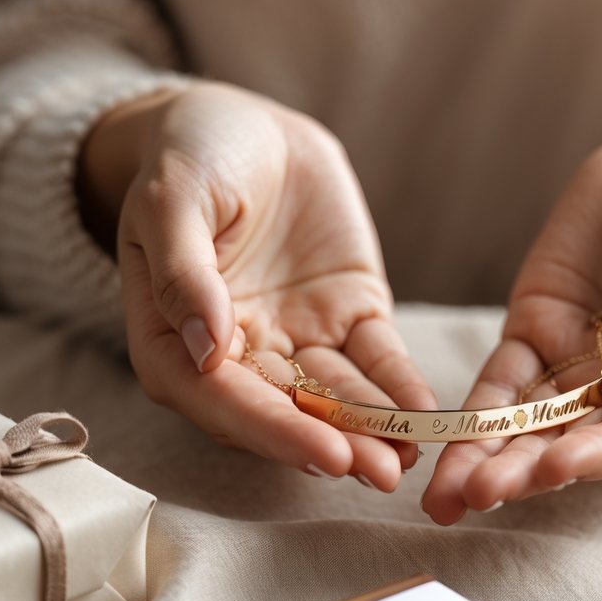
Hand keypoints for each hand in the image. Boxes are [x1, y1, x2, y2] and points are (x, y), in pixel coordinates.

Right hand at [78, 82, 435, 487]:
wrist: (246, 126)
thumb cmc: (190, 156)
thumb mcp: (172, 199)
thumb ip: (182, 271)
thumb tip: (205, 347)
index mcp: (176, 339)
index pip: (222, 399)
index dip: (274, 430)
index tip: (324, 453)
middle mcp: (237, 356)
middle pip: (284, 412)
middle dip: (333, 444)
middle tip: (380, 474)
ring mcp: (297, 340)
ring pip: (336, 396)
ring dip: (372, 429)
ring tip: (410, 460)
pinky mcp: (348, 316)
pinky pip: (377, 358)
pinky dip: (401, 386)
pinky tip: (429, 413)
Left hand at [421, 124, 601, 522]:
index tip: (557, 467)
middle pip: (581, 442)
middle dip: (529, 472)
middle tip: (478, 495)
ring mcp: (585, 365)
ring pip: (533, 425)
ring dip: (490, 459)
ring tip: (446, 498)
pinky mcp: (539, 336)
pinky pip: (502, 384)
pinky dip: (471, 415)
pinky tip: (440, 448)